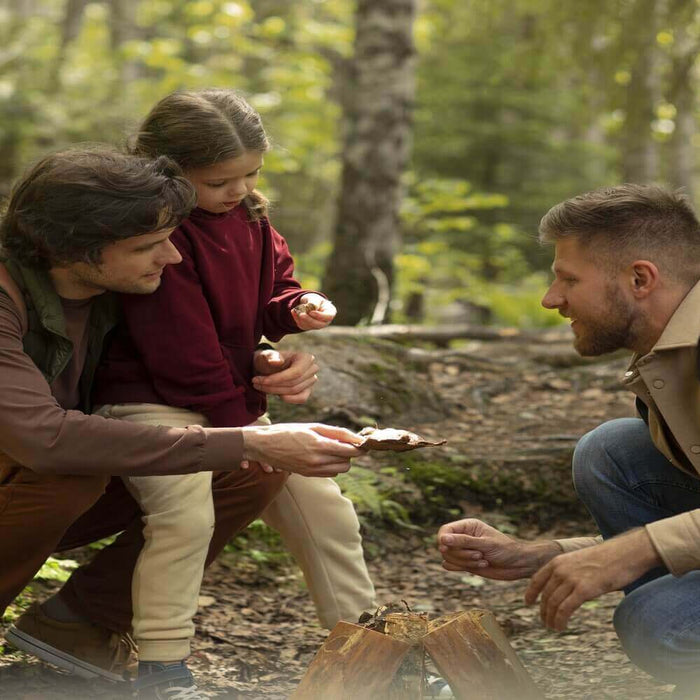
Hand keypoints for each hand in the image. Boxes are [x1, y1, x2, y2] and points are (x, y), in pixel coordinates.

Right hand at [242, 422, 363, 476]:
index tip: (364, 442)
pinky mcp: (308, 475)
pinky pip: (330, 473)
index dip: (360, 447)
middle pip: (347, 463)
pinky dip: (333, 465)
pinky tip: (325, 455)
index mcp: (319, 445)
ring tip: (334, 448)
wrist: (265, 445)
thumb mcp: (312, 426)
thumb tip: (356, 437)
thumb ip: (336, 432)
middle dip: (350, 454)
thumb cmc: (288, 431)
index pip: (349, 451)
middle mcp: (317, 461)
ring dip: (342, 460)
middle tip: (346, 443)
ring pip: (340, 470)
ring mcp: (312, 470)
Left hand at [252, 349, 317, 403]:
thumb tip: (276, 362)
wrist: (269, 366)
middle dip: (273, 386)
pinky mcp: (307, 390)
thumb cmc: (268, 359)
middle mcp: (312, 368)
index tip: (259, 381)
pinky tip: (275, 394)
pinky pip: (301, 398)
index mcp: (306, 357)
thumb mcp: (265, 355)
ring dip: (275, 391)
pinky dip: (287, 398)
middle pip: (293, 383)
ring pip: (294, 391)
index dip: (277, 379)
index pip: (295, 373)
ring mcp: (311, 380)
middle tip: (255, 384)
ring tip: (260, 387)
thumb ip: (270, 356)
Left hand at [293, 293, 336, 330]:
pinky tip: (293, 311)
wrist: (308, 302)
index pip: (328, 317)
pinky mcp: (308, 327)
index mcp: (330, 312)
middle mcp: (325, 321)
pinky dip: (297, 319)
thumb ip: (314, 302)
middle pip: (319, 324)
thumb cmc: (314, 299)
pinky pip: (302, 326)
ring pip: (309, 326)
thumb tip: (312, 308)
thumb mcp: (315, 298)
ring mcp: (317, 325)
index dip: (320, 316)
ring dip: (301, 319)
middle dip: (309, 320)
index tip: (311, 312)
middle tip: (301, 314)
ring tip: (295, 310)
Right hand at [437, 518, 560, 580]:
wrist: (519, 564)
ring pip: (448, 557)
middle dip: (460, 553)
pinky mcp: (466, 563)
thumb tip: (442, 539)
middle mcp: (463, 537)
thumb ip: (463, 542)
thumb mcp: (485, 544)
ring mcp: (464, 550)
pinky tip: (481, 566)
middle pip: (445, 546)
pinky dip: (462, 568)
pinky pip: (452, 566)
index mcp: (467, 526)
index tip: (446, 548)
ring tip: (483, 561)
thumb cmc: (505, 549)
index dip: (443, 539)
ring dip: (464, 562)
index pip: (445, 530)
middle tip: (479, 555)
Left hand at [524, 528, 661, 630]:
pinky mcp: (583, 590)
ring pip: (553, 604)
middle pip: (545, 595)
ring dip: (551, 619)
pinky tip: (561, 627)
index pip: (537, 579)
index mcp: (558, 561)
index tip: (528, 603)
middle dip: (543, 611)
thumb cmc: (607, 558)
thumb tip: (566, 586)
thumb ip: (569, 571)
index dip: (531, 593)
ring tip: (553, 627)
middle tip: (545, 622)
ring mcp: (571, 579)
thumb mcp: (580, 560)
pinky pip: (565, 609)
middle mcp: (561, 569)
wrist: (624, 553)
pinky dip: (560, 620)